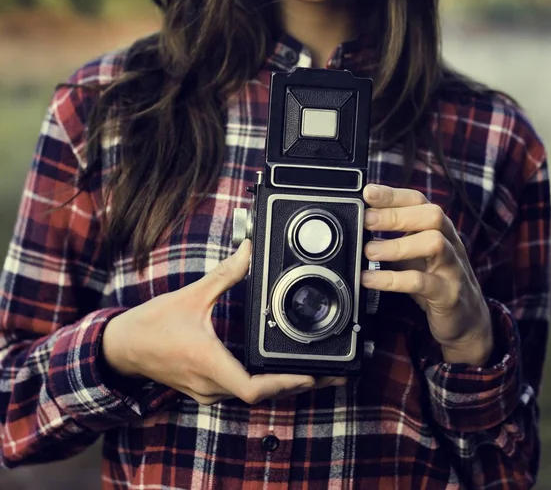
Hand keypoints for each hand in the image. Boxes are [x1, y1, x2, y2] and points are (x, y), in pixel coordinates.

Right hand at [102, 240, 345, 405]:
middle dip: (298, 385)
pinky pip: (242, 393)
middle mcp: (210, 384)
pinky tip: (281, 374)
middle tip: (330, 374)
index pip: (252, 388)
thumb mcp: (191, 295)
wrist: (122, 349)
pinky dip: (266, 386)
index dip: (285, 383)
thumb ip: (225, 273)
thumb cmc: (151, 326)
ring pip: (254, 397)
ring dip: (284, 388)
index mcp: (207, 361)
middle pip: (262, 396)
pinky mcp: (206, 390)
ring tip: (315, 374)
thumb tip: (249, 249)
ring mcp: (207, 391)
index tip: (312, 374)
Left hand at [361, 185, 492, 366]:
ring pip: (435, 243)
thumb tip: (357, 226)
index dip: (394, 194)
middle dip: (396, 215)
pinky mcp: (449, 294)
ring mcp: (453, 267)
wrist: (465, 319)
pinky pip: (423, 282)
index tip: (368, 193)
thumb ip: (391, 239)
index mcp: (438, 229)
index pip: (419, 201)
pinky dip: (393, 279)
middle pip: (432, 215)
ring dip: (398, 245)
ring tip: (369, 251)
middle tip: (366, 220)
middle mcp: (449, 242)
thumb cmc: (434, 280)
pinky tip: (371, 279)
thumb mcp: (412, 255)